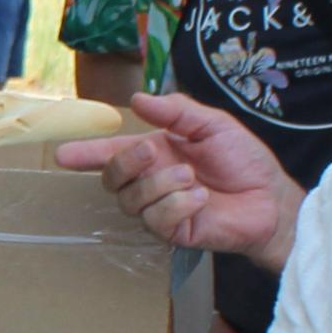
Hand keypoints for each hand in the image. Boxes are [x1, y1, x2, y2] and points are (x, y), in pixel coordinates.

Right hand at [52, 92, 303, 272]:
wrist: (270, 198)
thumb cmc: (243, 160)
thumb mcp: (212, 124)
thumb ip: (176, 111)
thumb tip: (138, 99)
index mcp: (154, 153)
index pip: (110, 154)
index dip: (84, 154)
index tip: (61, 154)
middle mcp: (150, 182)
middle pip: (111, 178)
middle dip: (126, 162)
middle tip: (154, 153)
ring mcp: (159, 210)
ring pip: (132, 200)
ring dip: (161, 185)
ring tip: (193, 178)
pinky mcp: (172, 233)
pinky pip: (157, 219)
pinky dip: (178, 205)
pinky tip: (201, 199)